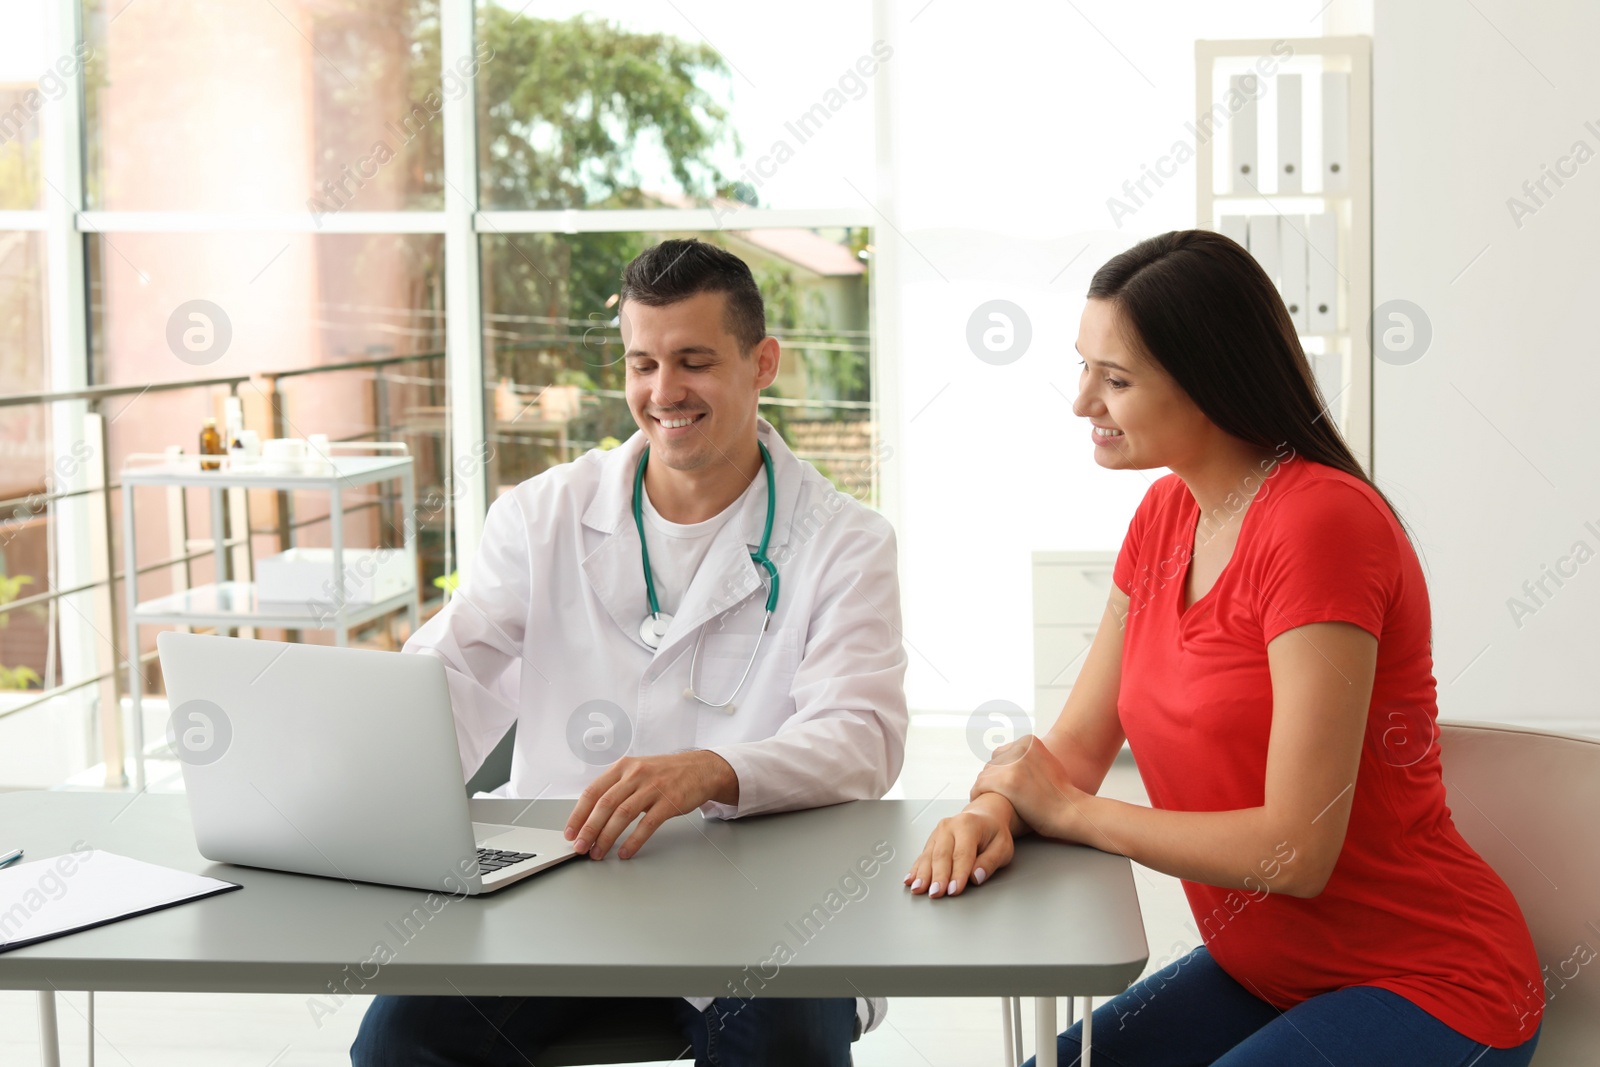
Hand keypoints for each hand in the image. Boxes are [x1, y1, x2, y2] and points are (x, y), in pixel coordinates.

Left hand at [565, 750, 738, 859]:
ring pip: (622, 815)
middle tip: (580, 847)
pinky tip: (625, 852)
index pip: (593, 791)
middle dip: (589, 829)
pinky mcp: (670, 802)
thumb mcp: (637, 771)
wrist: (701, 769)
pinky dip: (633, 841)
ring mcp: (654, 787)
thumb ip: (616, 787)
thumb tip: (591, 816)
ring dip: (607, 837)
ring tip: (598, 853)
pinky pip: (647, 824)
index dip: (578, 814)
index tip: (570, 832)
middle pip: (605, 804)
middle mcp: (636, 774)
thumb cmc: (666, 773)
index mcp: (623, 767)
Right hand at [903, 794, 1015, 897]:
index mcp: (968, 825)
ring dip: (923, 874)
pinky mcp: (932, 841)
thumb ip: (990, 862)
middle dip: (938, 876)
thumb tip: (976, 876)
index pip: (962, 854)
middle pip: (941, 855)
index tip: (954, 890)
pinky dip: (916, 869)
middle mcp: (950, 826)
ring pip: (929, 856)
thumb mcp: (1003, 847)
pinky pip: (922, 856)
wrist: (985, 817)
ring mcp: (938, 833)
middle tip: (936, 893)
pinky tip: (911, 880)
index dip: (957, 874)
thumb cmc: (993, 833)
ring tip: (919, 889)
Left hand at [971, 735, 1083, 840]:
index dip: (1000, 772)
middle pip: (991, 764)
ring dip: (985, 789)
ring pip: (984, 775)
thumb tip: (1008, 755)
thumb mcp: (1047, 762)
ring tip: (990, 801)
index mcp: (1028, 741)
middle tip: (997, 796)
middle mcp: (1019, 748)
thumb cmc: (1061, 793)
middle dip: (993, 781)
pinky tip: (982, 803)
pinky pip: (979, 786)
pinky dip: (978, 795)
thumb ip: (1029, 757)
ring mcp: (1012, 764)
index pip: (1000, 754)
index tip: (1004, 787)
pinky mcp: (1005, 781)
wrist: (1070, 810)